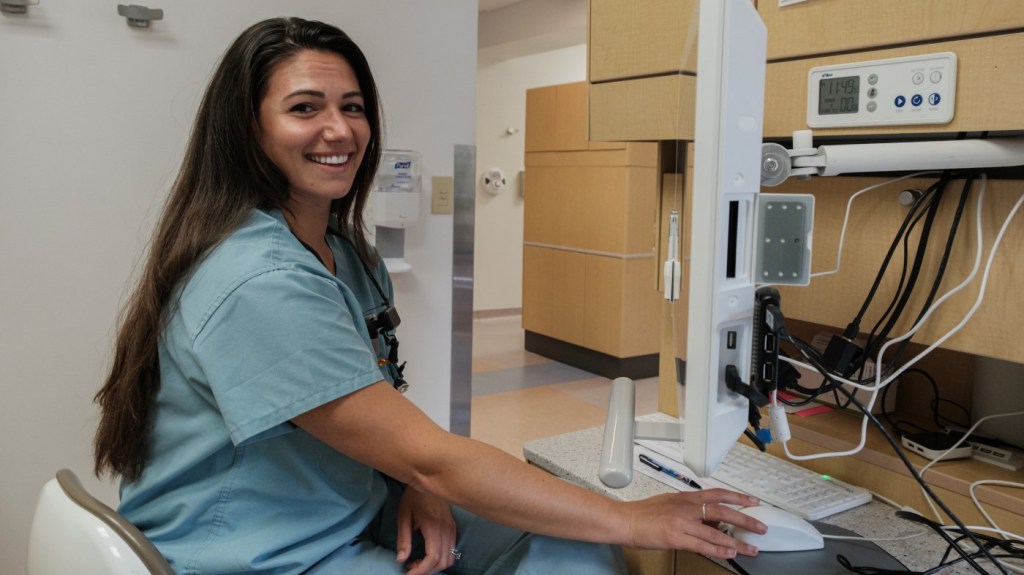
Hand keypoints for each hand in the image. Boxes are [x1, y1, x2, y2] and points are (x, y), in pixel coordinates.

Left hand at [396, 488, 457, 574]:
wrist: (428, 479)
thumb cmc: (413, 496)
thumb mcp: (403, 517)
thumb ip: (403, 539)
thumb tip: (401, 560)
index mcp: (434, 526)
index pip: (433, 557)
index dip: (421, 571)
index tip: (408, 574)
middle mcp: (447, 529)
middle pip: (442, 561)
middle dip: (426, 570)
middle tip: (410, 568)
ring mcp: (452, 528)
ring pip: (449, 558)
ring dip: (434, 566)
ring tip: (417, 562)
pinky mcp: (453, 527)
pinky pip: (451, 550)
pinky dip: (440, 559)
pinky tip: (426, 555)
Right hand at [625, 489, 765, 558]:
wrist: (625, 520)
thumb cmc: (643, 513)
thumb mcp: (670, 502)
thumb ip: (689, 508)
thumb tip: (705, 516)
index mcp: (686, 497)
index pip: (718, 494)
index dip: (738, 497)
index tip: (753, 501)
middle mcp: (687, 507)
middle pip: (723, 511)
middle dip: (745, 520)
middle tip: (760, 527)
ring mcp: (682, 523)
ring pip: (716, 532)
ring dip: (737, 541)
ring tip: (751, 548)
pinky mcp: (676, 538)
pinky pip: (702, 544)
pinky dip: (718, 549)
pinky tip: (730, 553)